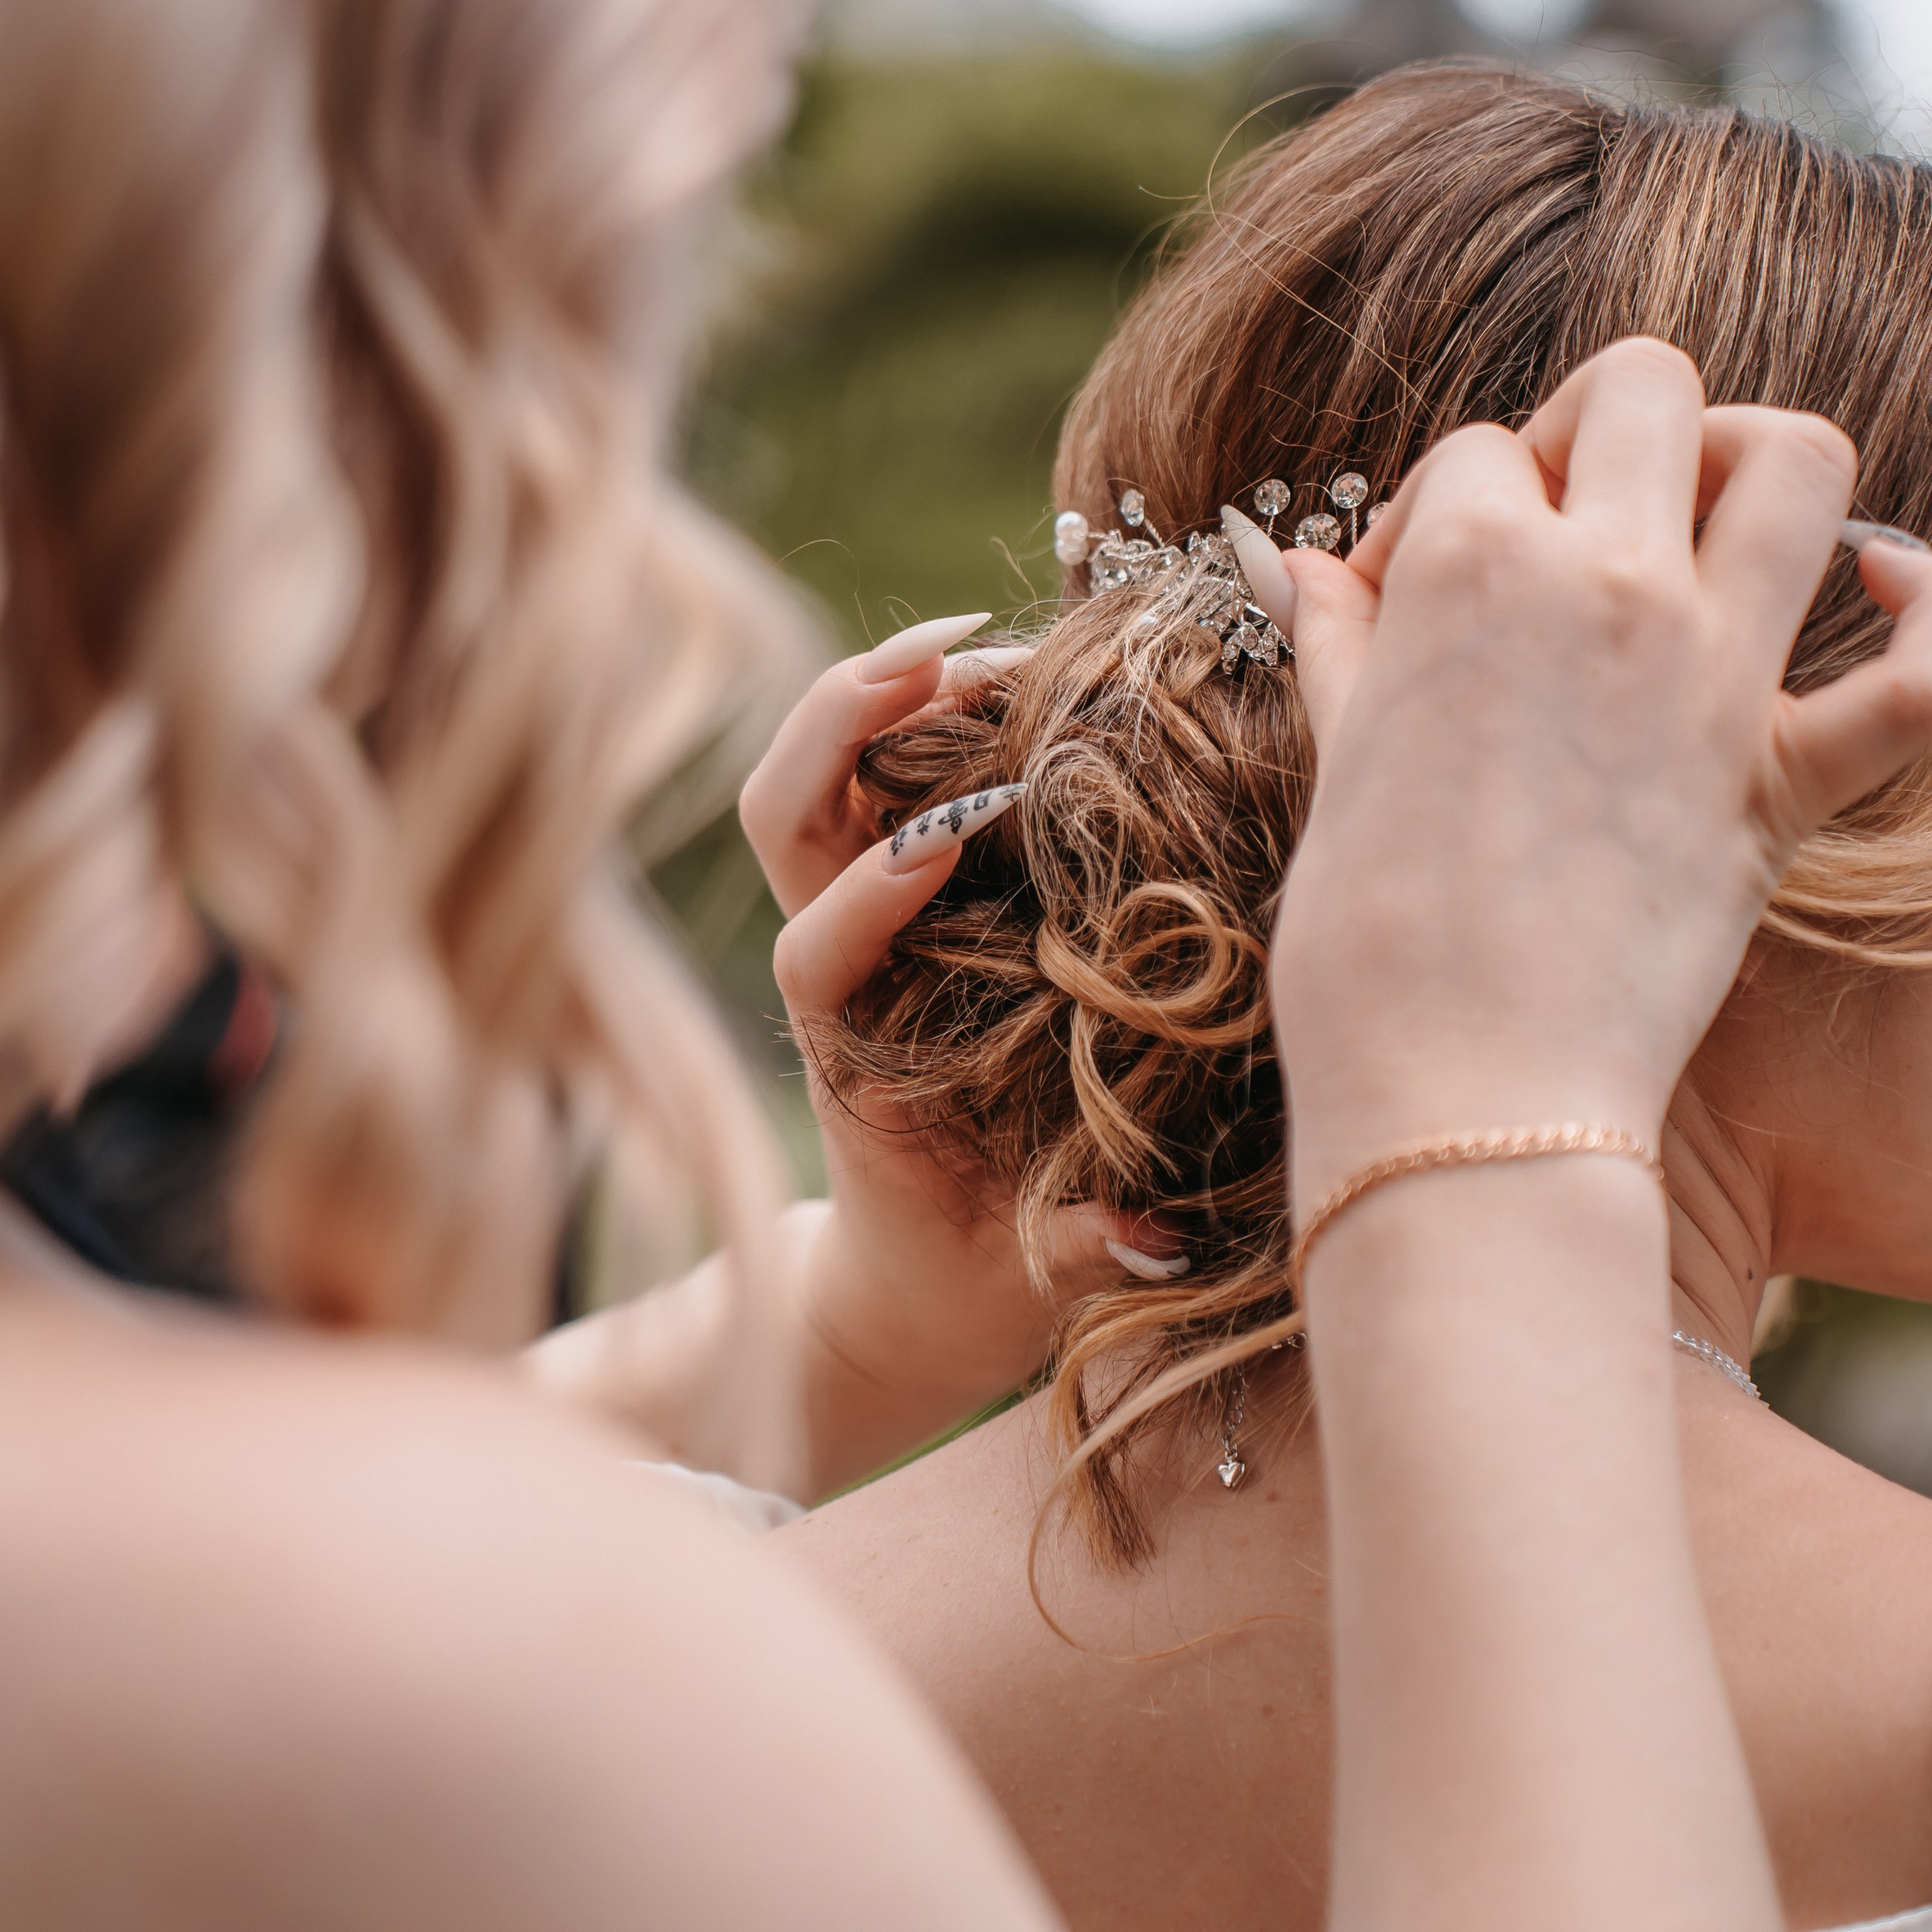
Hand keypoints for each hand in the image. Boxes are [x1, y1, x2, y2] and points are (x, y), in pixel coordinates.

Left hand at [740, 613, 1162, 1492]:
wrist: (910, 1288)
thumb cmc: (970, 1279)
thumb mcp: (1030, 1285)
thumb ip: (1082, 1253)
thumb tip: (1147, 1236)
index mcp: (854, 1058)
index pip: (816, 954)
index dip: (863, 892)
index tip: (939, 839)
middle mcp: (839, 969)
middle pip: (784, 813)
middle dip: (842, 720)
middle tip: (949, 656)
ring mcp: (858, 917)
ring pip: (821, 772)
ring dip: (882, 692)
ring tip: (989, 643)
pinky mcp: (895, 893)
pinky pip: (886, 773)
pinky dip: (930, 710)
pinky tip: (1017, 671)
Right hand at [1247, 339, 1931, 1207]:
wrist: (1461, 1095)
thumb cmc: (1364, 949)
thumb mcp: (1332, 763)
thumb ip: (1338, 644)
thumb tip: (1301, 570)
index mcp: (1465, 570)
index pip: (1472, 455)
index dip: (1434, 514)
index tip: (1403, 604)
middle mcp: (1604, 587)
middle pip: (1642, 389)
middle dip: (1597, 427)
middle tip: (1557, 521)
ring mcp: (1712, 677)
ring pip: (1801, 462)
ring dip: (1755, 459)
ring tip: (1704, 521)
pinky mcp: (1787, 784)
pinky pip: (1930, 672)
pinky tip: (1888, 587)